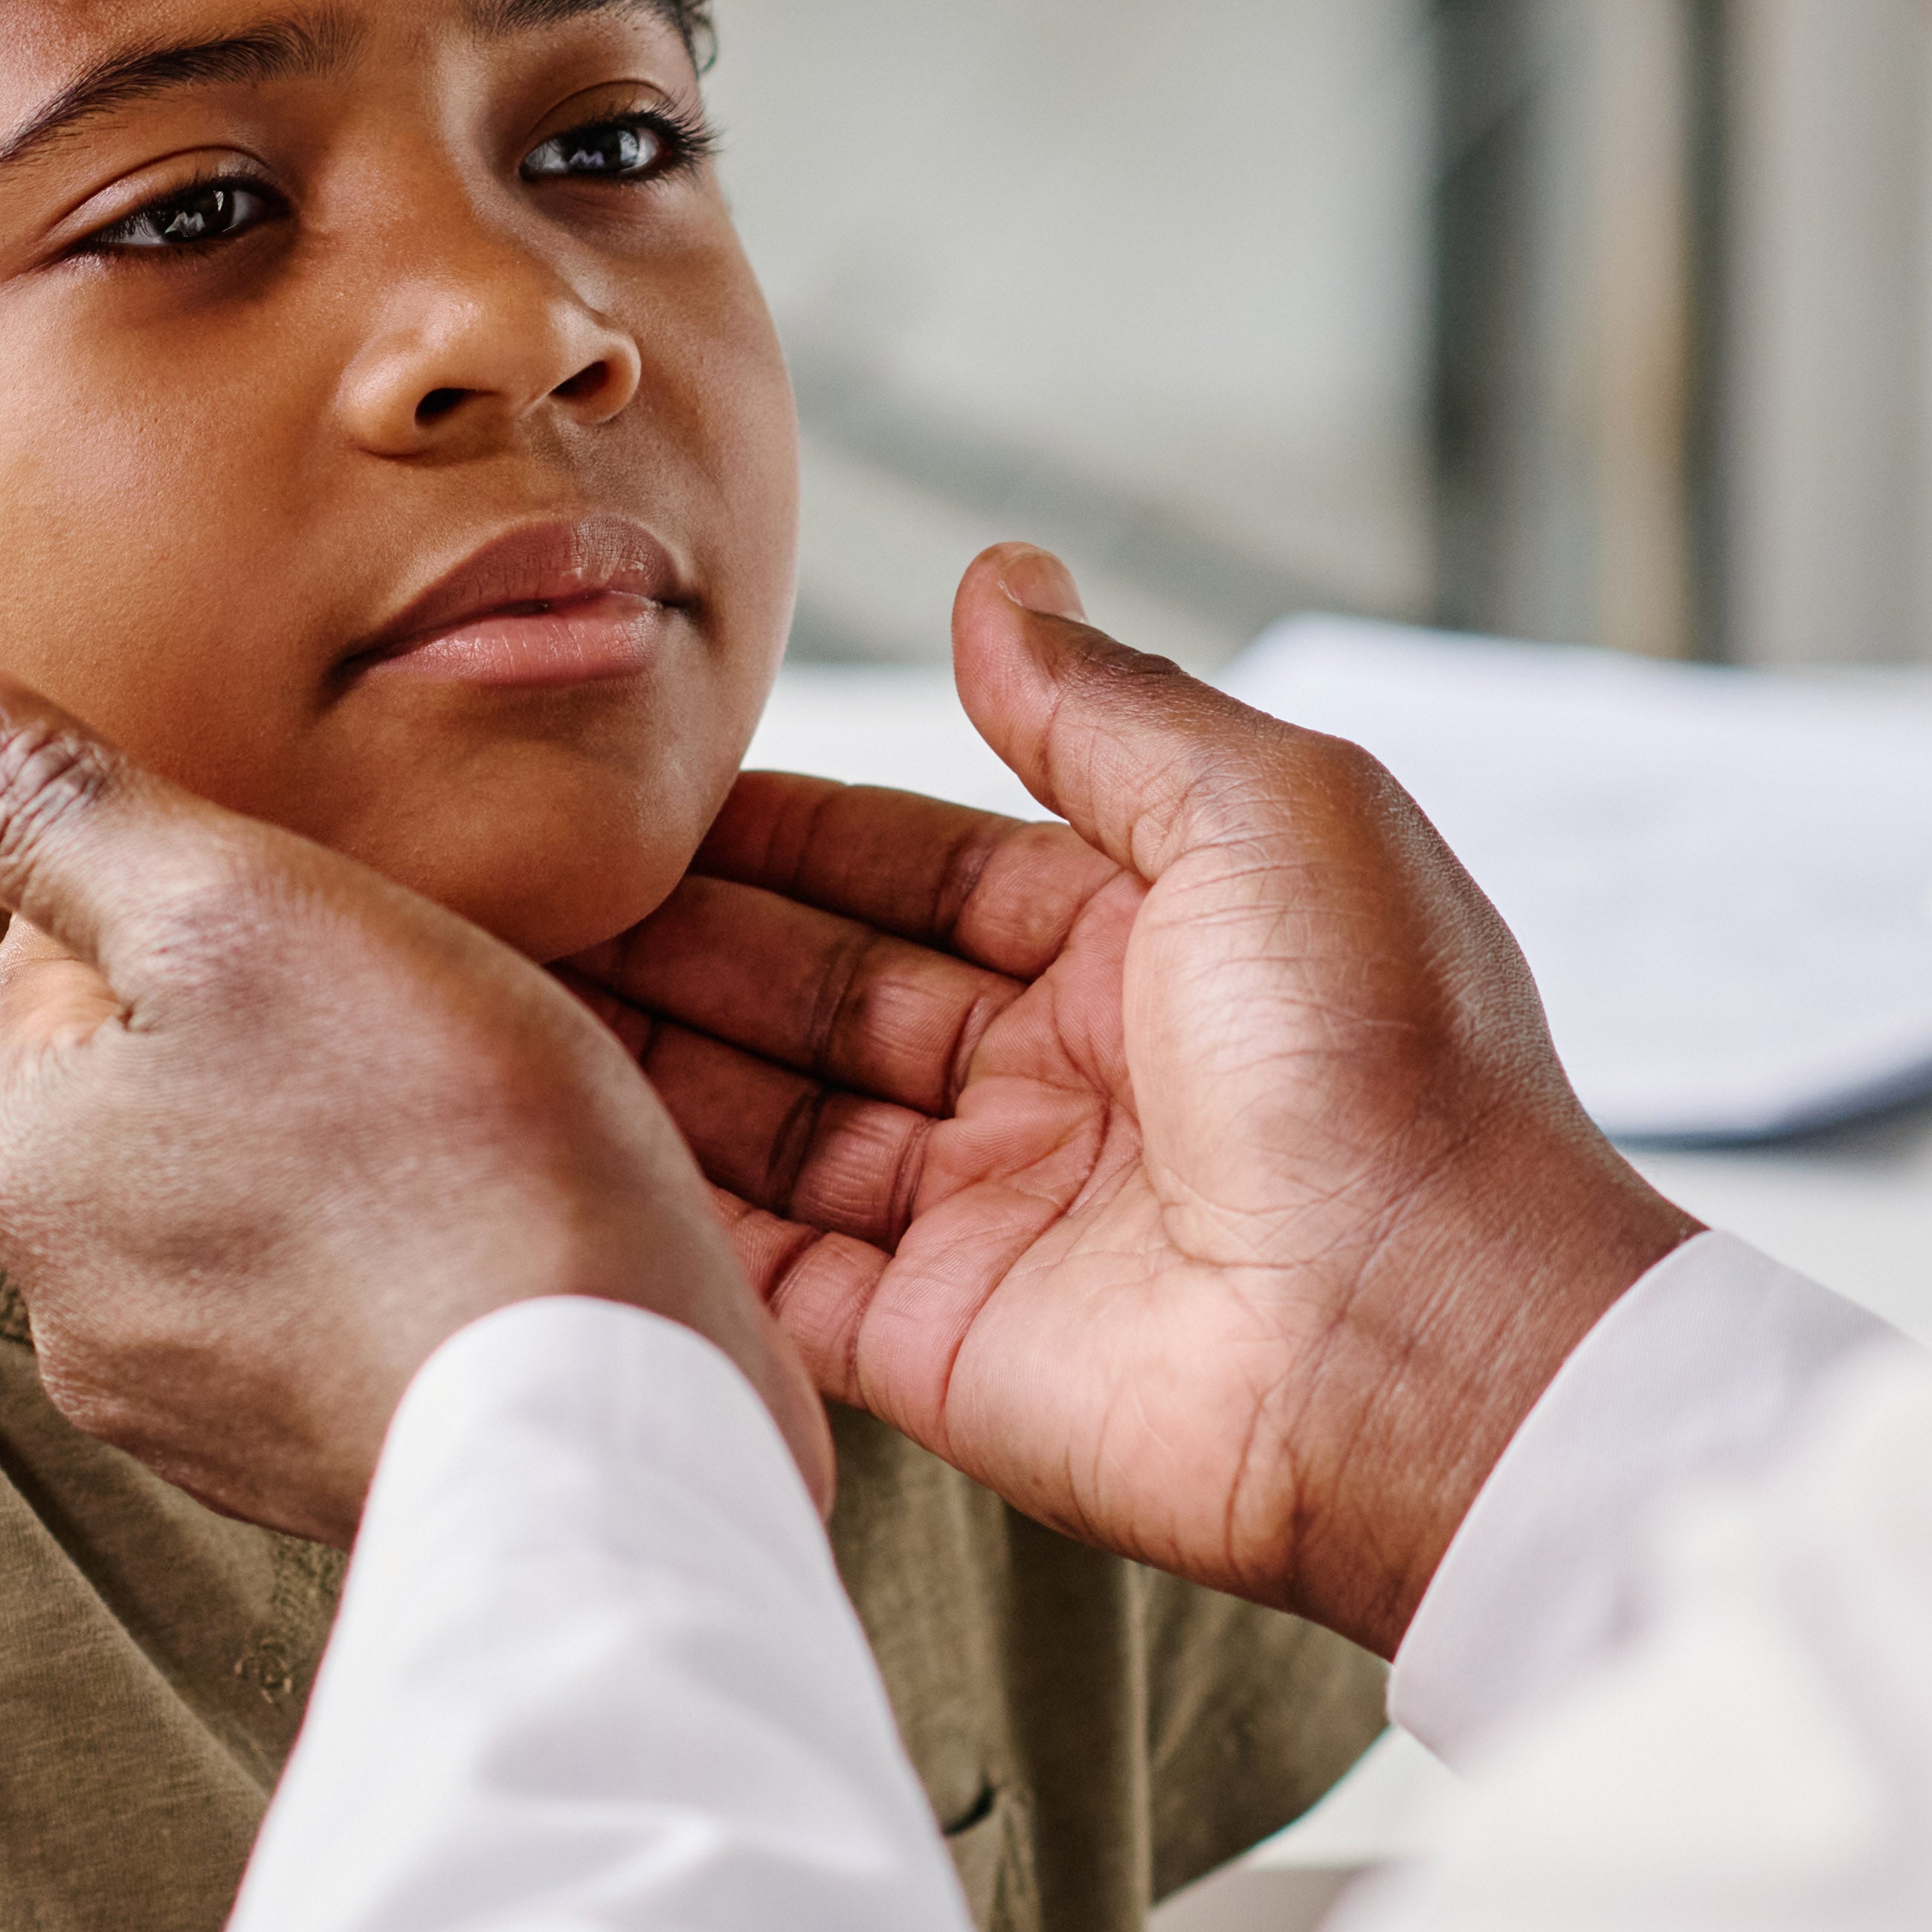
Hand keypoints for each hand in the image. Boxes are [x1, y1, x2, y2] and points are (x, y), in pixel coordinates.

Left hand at [0, 637, 834, 1542]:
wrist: (596, 1420)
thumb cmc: (442, 1150)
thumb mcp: (240, 907)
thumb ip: (52, 801)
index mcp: (24, 1157)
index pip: (61, 956)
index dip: (213, 898)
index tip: (338, 909)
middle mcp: (73, 1304)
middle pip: (157, 1086)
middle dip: (269, 1030)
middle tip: (423, 1007)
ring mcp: (196, 1406)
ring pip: (248, 1202)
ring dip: (336, 1152)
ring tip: (472, 1123)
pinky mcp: (316, 1463)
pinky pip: (334, 1314)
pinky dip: (394, 1265)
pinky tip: (486, 1237)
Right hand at [569, 549, 1694, 1655]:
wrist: (1433, 1340)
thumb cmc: (1390, 1062)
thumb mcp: (1267, 813)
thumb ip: (1109, 705)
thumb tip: (1000, 579)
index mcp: (1155, 945)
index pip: (921, 865)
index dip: (784, 829)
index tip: (637, 790)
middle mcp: (1071, 1079)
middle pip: (828, 989)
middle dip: (685, 937)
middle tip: (524, 884)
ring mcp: (1002, 1220)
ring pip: (780, 1123)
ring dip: (650, 1059)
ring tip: (499, 988)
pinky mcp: (947, 1351)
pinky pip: (778, 1271)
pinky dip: (674, 1209)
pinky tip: (560, 1136)